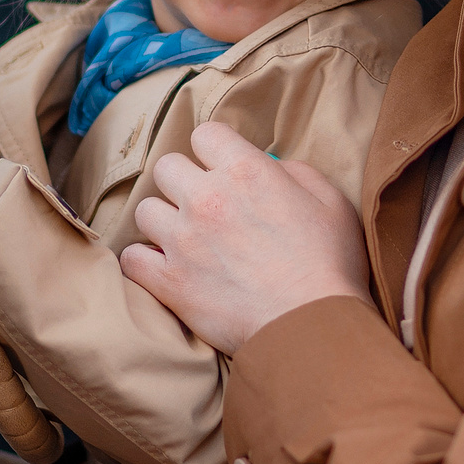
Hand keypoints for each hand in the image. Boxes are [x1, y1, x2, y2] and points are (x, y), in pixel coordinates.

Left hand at [124, 121, 371, 356]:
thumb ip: (297, 173)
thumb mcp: (332, 203)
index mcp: (247, 171)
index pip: (205, 134)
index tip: (222, 169)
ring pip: (145, 210)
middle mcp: (208, 198)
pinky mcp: (170, 282)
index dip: (214, 150)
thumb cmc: (330, 267)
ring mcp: (183, 240)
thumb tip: (272, 166)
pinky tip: (163, 267)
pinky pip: (132, 258)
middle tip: (203, 204)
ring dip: (163, 221)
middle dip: (184, 181)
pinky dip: (143, 262)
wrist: (312, 328)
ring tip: (185, 239)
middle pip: (167, 166)